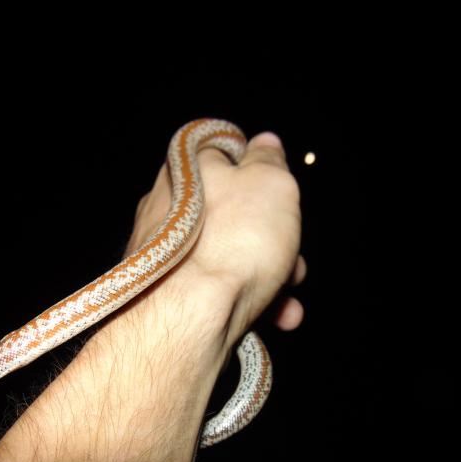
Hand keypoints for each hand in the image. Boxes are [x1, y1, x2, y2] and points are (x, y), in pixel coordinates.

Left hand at [126, 131, 305, 344]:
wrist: (189, 317)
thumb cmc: (230, 243)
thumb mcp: (268, 183)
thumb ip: (268, 160)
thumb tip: (265, 143)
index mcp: (187, 170)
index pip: (223, 155)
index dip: (258, 172)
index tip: (280, 194)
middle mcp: (168, 209)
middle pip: (233, 213)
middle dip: (274, 237)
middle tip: (294, 257)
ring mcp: (165, 254)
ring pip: (229, 255)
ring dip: (270, 275)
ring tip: (288, 298)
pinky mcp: (167, 293)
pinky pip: (215, 289)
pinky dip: (247, 299)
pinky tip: (274, 316)